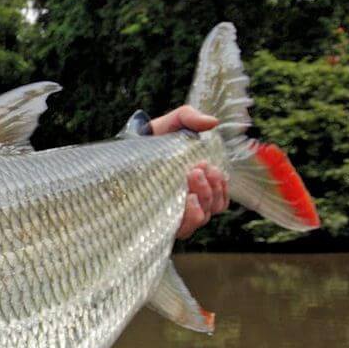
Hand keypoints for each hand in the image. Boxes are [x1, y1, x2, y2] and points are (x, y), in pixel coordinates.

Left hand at [150, 105, 228, 238]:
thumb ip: (192, 119)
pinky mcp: (158, 221)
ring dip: (203, 199)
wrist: (127, 149)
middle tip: (196, 169)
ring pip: (202, 218)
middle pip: (214, 208)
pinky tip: (186, 200)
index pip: (221, 198)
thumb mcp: (174, 123)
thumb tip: (213, 122)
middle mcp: (190, 202)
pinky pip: (182, 229)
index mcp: (200, 185)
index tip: (209, 167)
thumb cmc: (154, 139)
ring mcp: (174, 213)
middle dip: (210, 188)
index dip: (221, 186)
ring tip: (190, 178)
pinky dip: (190, 216)